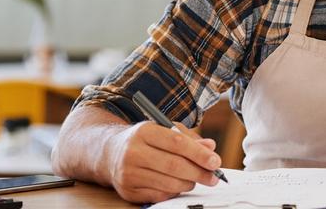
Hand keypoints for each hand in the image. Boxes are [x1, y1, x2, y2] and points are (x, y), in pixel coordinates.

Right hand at [105, 121, 220, 202]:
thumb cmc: (145, 139)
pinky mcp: (128, 191)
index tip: (215, 161)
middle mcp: (133, 152)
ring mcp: (128, 173)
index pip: (177, 143)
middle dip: (199, 173)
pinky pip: (159, 196)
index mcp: (144, 131)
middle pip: (174, 165)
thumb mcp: (165, 129)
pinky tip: (180, 185)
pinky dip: (175, 192)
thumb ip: (189, 138)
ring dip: (189, 183)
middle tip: (214, 177)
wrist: (110, 153)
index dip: (199, 154)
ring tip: (197, 179)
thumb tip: (211, 148)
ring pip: (168, 183)